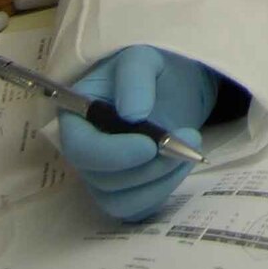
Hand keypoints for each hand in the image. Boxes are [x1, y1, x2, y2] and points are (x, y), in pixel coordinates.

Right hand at [58, 46, 218, 221]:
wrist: (171, 84)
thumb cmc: (151, 69)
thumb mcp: (143, 58)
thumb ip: (135, 79)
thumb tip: (133, 114)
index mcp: (77, 118)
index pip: (81, 149)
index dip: (112, 154)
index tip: (150, 146)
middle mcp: (85, 152)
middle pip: (103, 180)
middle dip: (148, 167)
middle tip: (189, 139)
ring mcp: (104, 175)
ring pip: (120, 200)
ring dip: (160, 181)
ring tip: (190, 150)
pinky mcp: (127, 190)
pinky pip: (137, 210)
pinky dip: (162, 192)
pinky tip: (181, 166)